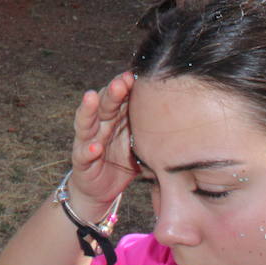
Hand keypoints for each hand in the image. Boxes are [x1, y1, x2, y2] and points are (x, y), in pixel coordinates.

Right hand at [68, 71, 138, 215]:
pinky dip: (88, 150)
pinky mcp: (81, 161)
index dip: (124, 86)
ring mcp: (87, 141)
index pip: (118, 98)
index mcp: (115, 119)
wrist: (101, 189)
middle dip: (111, 93)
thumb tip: (184, 114)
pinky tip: (95, 147)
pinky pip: (83, 154)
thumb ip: (150, 129)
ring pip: (86, 123)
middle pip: (104, 105)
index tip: (134, 75)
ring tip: (91, 97)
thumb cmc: (122, 160)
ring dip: (89, 110)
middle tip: (121, 82)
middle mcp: (100, 126)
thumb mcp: (138, 143)